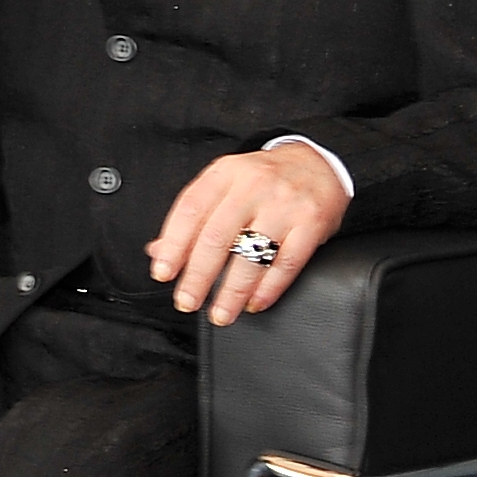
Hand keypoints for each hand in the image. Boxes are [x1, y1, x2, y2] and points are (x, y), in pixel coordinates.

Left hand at [148, 144, 350, 326]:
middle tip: (186, 301)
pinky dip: (268, 288)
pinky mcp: (311, 223)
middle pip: (216, 236)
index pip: (190, 210)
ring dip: (232, 291)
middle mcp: (252, 186)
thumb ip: (195, 216)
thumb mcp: (226, 184)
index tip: (163, 273)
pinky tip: (254, 302)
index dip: (173, 245)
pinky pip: (287, 262)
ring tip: (220, 313)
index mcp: (224, 174)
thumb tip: (158, 251)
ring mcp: (284, 204)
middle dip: (198, 276)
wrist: (318, 163)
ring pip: (251, 254)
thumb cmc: (264, 179)